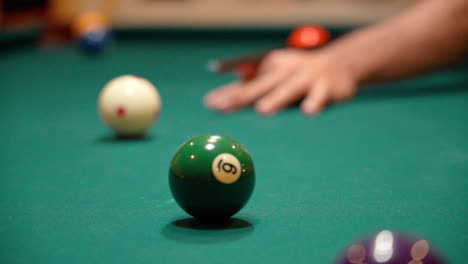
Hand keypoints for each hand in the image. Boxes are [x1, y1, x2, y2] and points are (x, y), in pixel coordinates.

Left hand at [204, 49, 358, 115]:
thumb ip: (251, 87)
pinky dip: (314, 103)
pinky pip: (320, 96)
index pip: (246, 83)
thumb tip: (216, 101)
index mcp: (271, 68)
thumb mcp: (275, 75)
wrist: (341, 64)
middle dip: (243, 97)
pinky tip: (308, 112)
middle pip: (262, 86)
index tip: (210, 105)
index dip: (228, 94)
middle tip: (226, 107)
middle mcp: (286, 72)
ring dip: (276, 99)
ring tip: (262, 110)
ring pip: (289, 90)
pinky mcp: (327, 87)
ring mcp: (307, 78)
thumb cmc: (300, 75)